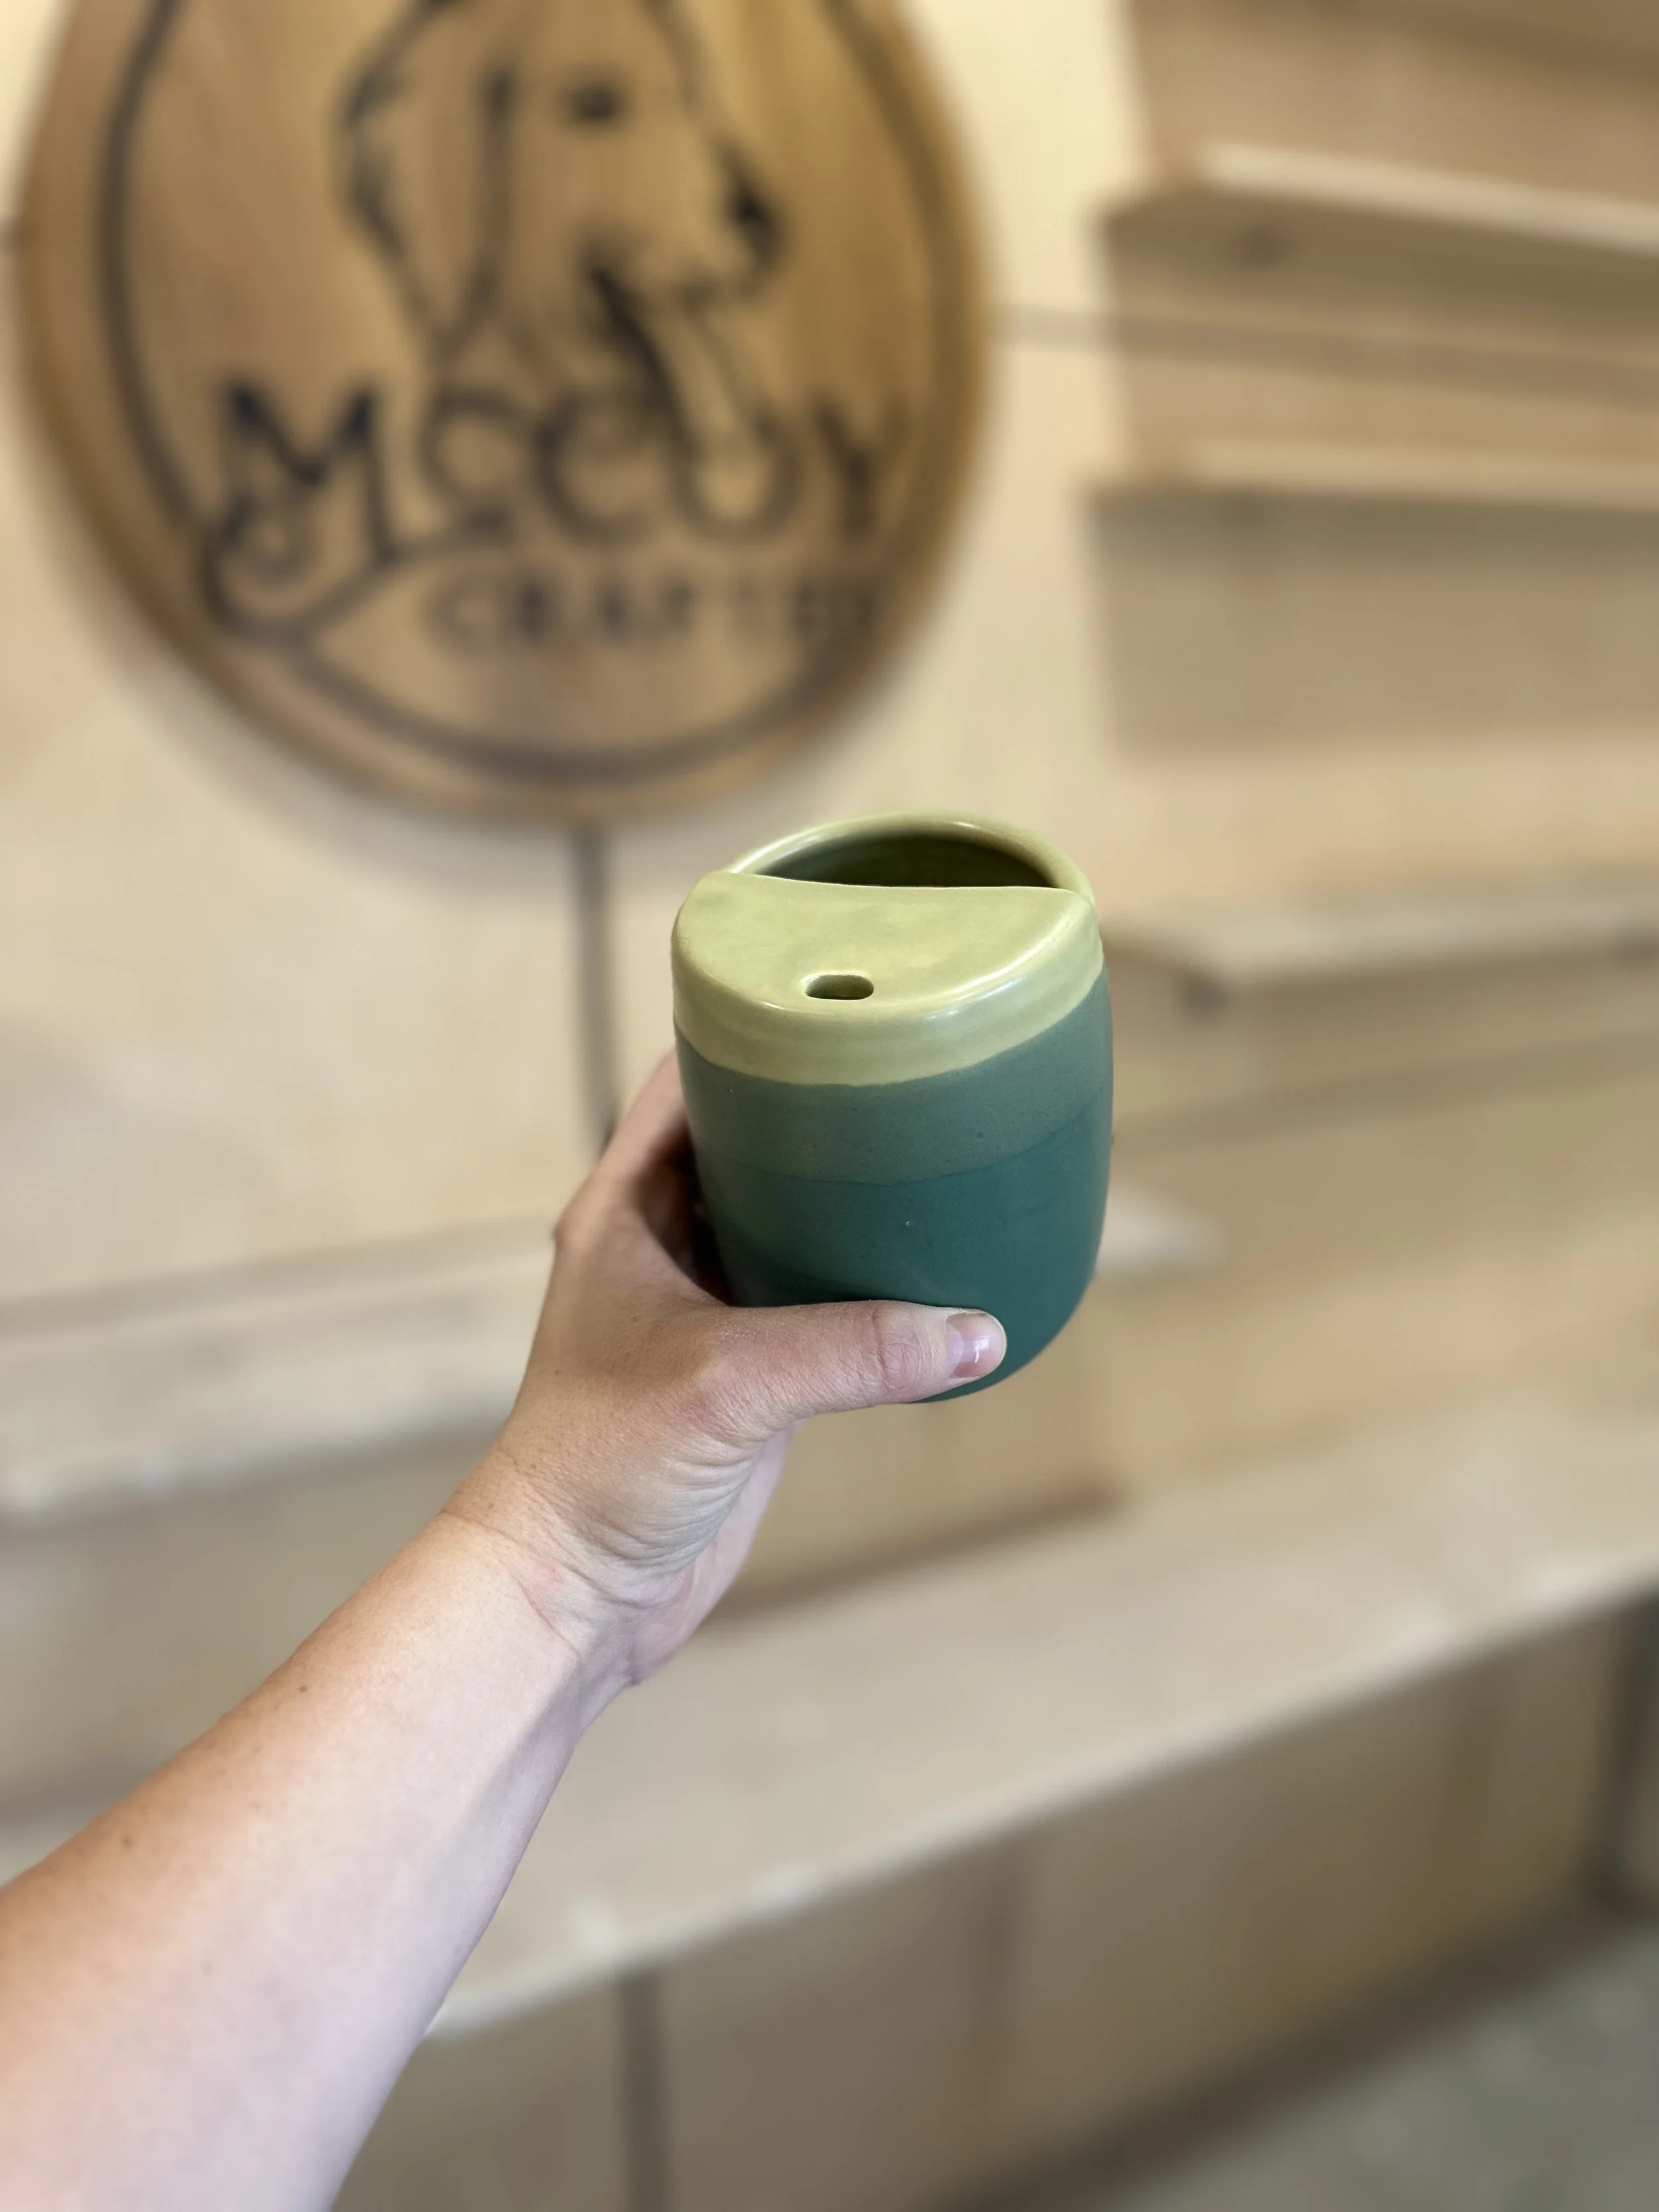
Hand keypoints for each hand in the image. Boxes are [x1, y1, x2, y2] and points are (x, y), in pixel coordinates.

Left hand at [445, 1056, 1005, 1689]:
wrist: (570, 1591)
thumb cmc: (602, 1466)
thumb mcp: (731, 1385)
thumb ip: (854, 1350)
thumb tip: (978, 1331)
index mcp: (627, 1208)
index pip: (689, 1080)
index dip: (751, 1030)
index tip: (832, 996)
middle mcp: (663, 1244)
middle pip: (752, 1144)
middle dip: (824, 1111)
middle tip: (912, 1072)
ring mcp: (706, 1311)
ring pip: (789, 1227)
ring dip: (850, 1203)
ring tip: (938, 1161)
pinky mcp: (746, 1378)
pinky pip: (817, 1309)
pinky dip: (868, 1288)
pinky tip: (931, 1274)